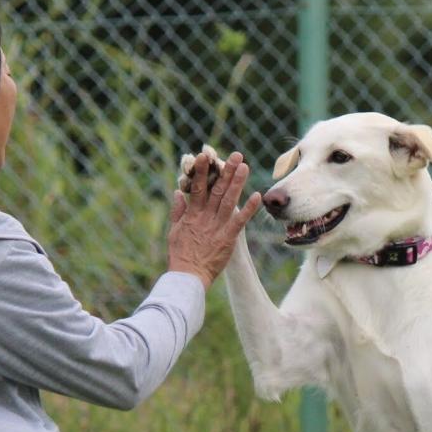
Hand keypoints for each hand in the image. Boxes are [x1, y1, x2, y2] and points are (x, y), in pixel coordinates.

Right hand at [168, 150, 261, 289]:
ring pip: (228, 200)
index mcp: (192, 213)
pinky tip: (257, 196)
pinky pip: (239, 221)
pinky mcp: (227, 238)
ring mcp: (217, 226)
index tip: (206, 155)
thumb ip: (177, 210)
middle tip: (236, 155)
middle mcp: (205, 216)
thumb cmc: (180, 255)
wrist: (187, 276)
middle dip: (225, 171)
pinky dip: (248, 209)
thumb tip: (178, 192)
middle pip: (217, 189)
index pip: (198, 187)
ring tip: (245, 166)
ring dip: (237, 183)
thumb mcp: (174, 231)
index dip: (202, 171)